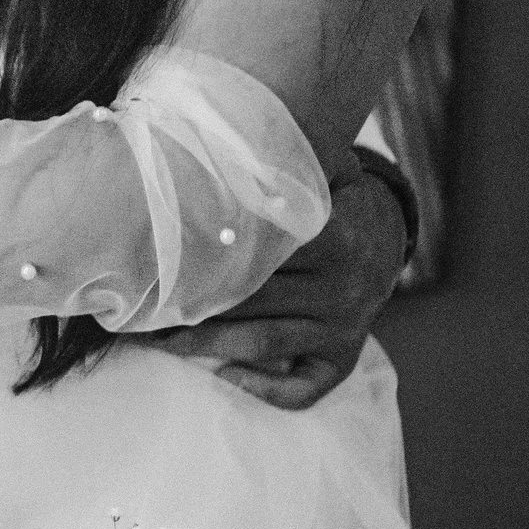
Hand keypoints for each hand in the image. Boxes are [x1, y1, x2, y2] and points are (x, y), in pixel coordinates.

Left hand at [148, 167, 407, 408]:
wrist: (390, 235)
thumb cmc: (334, 200)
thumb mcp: (324, 173)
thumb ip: (286, 165)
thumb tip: (227, 141)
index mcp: (335, 239)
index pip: (262, 254)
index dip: (207, 259)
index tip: (160, 262)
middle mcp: (341, 288)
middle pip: (252, 301)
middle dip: (191, 304)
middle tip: (138, 304)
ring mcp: (342, 327)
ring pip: (261, 342)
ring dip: (203, 345)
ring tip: (153, 340)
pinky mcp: (343, 357)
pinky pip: (303, 387)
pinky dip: (264, 388)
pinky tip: (223, 376)